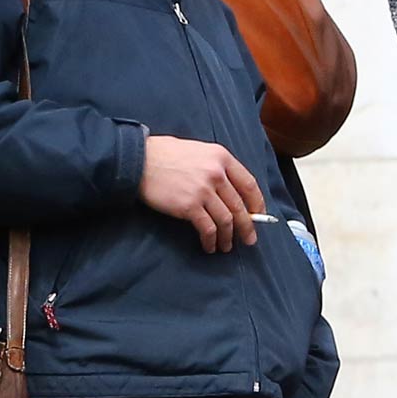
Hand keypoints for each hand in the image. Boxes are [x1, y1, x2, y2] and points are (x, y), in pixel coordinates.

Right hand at [139, 135, 262, 253]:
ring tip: (226, 246)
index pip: (249, 184)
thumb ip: (216, 167)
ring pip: (226, 220)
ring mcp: (203, 190)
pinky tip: (210, 245)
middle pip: (240, 206)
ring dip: (229, 237)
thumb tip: (231, 192)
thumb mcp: (198, 151)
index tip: (258, 215)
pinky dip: (211, 240)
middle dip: (247, 227)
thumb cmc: (164, 154)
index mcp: (221, 157)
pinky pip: (208, 228)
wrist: (139, 160)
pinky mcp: (189, 206)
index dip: (257, 204)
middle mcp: (216, 173)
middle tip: (249, 239)